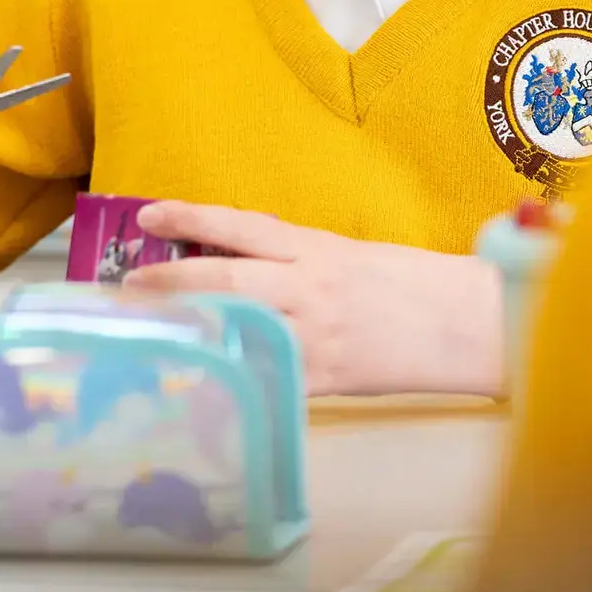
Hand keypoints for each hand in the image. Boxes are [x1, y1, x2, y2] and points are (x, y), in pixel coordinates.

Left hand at [126, 203, 504, 397]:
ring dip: (188, 325)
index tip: (148, 213)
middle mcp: (310, 286)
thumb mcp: (347, 254)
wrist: (463, 322)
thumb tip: (234, 259)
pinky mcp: (326, 378)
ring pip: (237, 324)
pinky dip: (233, 374)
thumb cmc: (407, 284)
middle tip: (128, 283)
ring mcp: (315, 334)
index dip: (192, 217)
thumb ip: (294, 259)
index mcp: (316, 248)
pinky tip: (199, 379)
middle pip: (226, 277)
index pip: (241, 226)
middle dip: (170, 279)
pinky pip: (268, 376)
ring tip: (149, 327)